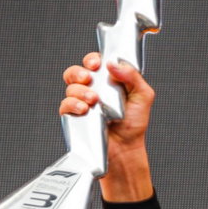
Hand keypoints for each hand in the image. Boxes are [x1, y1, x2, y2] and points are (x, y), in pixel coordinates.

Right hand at [60, 52, 154, 201]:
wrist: (125, 148)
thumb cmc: (134, 123)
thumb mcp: (143, 96)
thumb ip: (132, 76)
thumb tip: (113, 64)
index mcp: (108, 81)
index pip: (95, 62)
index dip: (92, 60)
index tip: (96, 64)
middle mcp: (93, 89)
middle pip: (77, 71)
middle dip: (79, 72)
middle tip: (88, 79)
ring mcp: (82, 102)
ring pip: (70, 87)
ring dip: (80, 90)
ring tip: (93, 100)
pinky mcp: (74, 116)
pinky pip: (65, 104)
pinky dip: (72, 104)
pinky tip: (84, 109)